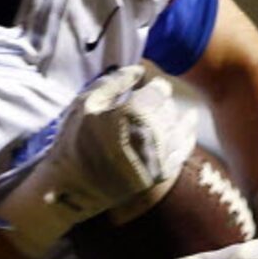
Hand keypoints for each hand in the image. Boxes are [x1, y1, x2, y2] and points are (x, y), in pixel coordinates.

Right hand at [0, 65, 196, 257]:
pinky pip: (183, 149)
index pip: (160, 89)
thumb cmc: (73, 142)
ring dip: (170, 117)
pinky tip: (187, 123)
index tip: (142, 87)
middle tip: (144, 104)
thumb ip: (113, 81)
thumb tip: (139, 70)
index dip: (151, 86)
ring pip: (179, 126)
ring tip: (158, 114)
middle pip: (169, 107)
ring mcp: (159, 158)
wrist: (70, 188)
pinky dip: (186, 134)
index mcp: (134, 114)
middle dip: (158, 103)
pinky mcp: (160, 175)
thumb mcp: (85, 103)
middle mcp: (152, 135)